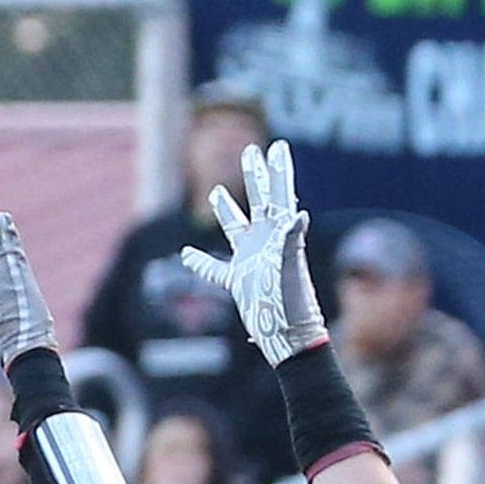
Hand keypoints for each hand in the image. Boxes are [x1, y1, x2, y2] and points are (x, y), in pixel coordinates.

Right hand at [181, 139, 327, 366]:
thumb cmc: (293, 305)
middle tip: (250, 150)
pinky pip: (214, 270)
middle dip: (254, 175)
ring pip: (235, 228)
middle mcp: (266, 243)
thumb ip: (291, 241)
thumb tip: (299, 214)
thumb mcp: (291, 270)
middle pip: (258, 200)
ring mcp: (251, 261)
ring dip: (225, 210)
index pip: (278, 194)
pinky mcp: (238, 283)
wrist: (287, 337)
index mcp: (279, 235)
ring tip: (216, 190)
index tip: (278, 146)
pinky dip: (200, 263)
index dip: (278, 170)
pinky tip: (186, 255)